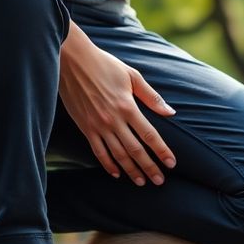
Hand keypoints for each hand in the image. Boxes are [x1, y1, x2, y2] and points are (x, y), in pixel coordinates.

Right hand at [59, 24, 175, 185]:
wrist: (72, 61)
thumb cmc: (105, 65)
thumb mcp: (132, 76)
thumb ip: (151, 97)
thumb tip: (170, 112)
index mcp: (128, 107)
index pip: (149, 135)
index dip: (161, 151)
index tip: (171, 164)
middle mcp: (113, 120)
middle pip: (135, 150)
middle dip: (149, 167)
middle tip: (160, 181)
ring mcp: (98, 125)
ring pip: (118, 154)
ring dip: (131, 170)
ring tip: (141, 182)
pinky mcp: (85, 127)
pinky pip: (98, 151)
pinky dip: (108, 164)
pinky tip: (116, 173)